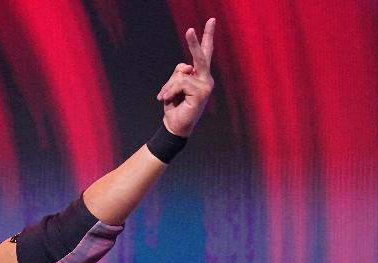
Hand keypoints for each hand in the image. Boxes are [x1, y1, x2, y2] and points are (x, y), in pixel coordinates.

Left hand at [157, 18, 215, 136]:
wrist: (174, 127)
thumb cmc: (174, 106)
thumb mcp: (173, 86)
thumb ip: (179, 74)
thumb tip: (186, 67)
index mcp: (200, 75)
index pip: (205, 53)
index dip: (207, 37)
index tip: (211, 20)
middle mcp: (206, 79)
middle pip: (201, 55)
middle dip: (194, 42)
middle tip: (189, 29)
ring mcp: (206, 86)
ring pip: (181, 73)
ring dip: (168, 85)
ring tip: (167, 97)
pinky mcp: (201, 93)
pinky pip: (179, 83)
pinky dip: (169, 91)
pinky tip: (167, 100)